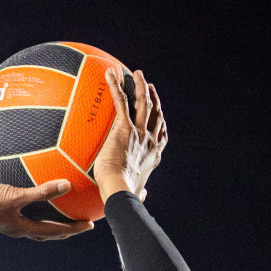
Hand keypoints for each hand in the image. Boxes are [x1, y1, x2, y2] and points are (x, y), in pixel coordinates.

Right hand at [0, 177, 94, 242]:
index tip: (89, 226)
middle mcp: (17, 224)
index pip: (55, 231)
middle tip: (78, 220)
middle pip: (46, 229)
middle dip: (63, 227)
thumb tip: (67, 184)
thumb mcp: (16, 196)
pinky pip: (20, 199)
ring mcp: (7, 215)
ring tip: (59, 202)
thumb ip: (41, 191)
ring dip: (46, 211)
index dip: (73, 229)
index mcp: (23, 227)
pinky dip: (29, 193)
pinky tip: (31, 178)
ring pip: (33, 216)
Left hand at [92, 68, 166, 202]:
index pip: (160, 135)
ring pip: (144, 103)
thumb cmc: (124, 196)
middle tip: (149, 87)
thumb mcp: (136, 194)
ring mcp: (139, 133)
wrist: (120, 191)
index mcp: (153, 156)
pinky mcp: (125, 128)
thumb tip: (142, 195)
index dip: (161, 122)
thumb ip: (140, 192)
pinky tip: (110, 74)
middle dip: (154, 99)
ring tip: (136, 74)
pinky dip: (116, 86)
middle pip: (155, 114)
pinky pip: (121, 102)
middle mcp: (150, 141)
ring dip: (140, 86)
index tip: (160, 114)